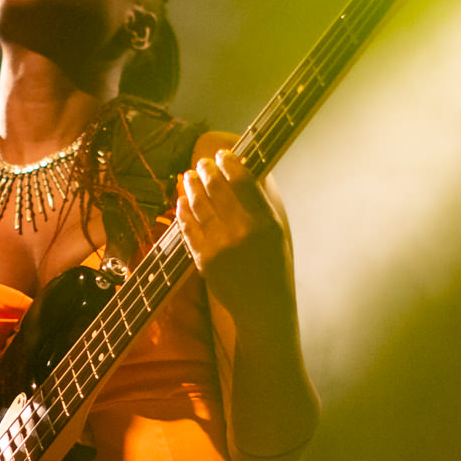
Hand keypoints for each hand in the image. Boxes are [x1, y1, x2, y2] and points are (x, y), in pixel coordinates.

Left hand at [176, 149, 294, 321]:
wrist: (262, 306)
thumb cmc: (274, 265)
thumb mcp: (278, 230)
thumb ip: (263, 202)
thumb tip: (248, 171)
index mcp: (264, 221)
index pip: (243, 181)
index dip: (230, 163)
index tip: (223, 155)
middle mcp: (241, 230)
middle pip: (217, 189)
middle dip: (207, 171)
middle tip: (202, 163)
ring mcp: (219, 244)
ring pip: (199, 205)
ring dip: (191, 186)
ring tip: (189, 176)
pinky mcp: (203, 258)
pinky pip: (188, 228)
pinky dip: (183, 210)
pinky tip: (181, 200)